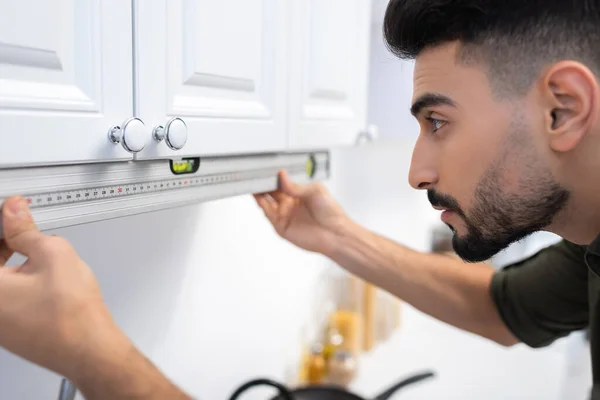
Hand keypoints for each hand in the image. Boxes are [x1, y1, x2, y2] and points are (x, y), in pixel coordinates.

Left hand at [0, 196, 123, 382]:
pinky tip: (42, 275)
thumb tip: (12, 211)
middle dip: (7, 242)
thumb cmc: (71, 312)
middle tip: (26, 227)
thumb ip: (26, 229)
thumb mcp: (53, 253)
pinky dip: (18, 280)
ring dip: (13, 261)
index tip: (12, 212)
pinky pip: (6, 296)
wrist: (89, 349)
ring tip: (39, 252)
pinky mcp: (8, 330)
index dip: (3, 224)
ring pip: (0, 279)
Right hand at [254, 170, 348, 255]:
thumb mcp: (315, 191)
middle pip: (271, 192)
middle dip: (262, 184)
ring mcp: (285, 215)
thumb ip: (296, 186)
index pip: (281, 182)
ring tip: (252, 184)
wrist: (335, 234)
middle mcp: (290, 203)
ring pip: (267, 203)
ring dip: (259, 194)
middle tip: (254, 174)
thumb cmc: (330, 212)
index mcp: (298, 193)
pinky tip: (259, 198)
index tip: (265, 168)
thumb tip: (282, 176)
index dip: (273, 176)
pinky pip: (269, 215)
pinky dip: (263, 206)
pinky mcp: (282, 227)